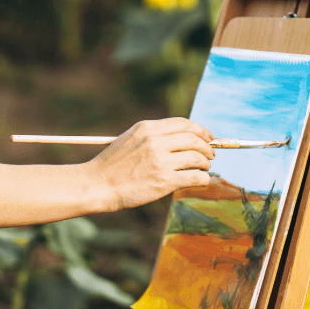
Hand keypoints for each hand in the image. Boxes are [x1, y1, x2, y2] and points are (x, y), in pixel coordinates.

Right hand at [88, 118, 214, 210]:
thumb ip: (155, 135)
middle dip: (207, 146)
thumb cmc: (114, 164)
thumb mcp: (131, 138)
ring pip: (197, 157)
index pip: (184, 123)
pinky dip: (203, 178)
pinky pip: (194, 177)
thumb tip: (185, 137)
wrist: (98, 184)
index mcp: (147, 128)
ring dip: (206, 163)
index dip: (201, 130)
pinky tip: (202, 180)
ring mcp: (160, 161)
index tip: (208, 137)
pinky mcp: (164, 182)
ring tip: (205, 167)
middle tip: (211, 154)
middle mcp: (155, 141)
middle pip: (194, 139)